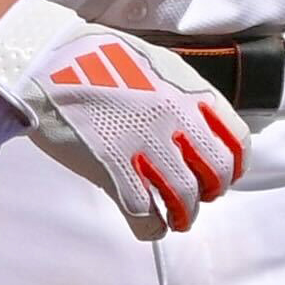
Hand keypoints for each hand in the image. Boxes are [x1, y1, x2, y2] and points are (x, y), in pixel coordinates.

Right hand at [0, 0, 247, 241]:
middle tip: (197, 197)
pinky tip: (149, 225)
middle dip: (211, 192)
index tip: (224, 174)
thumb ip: (183, 95)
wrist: (48, 57)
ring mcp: (143, 143)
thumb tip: (200, 126)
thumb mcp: (158, 64)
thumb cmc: (98, 57)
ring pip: (184, 197)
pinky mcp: (111, 166)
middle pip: (216, 174)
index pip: (236, 140)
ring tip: (176, 219)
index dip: (234, 165)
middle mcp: (174, 119)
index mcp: (189, 91)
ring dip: (183, 216)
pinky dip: (152, 227)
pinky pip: (144, 212)